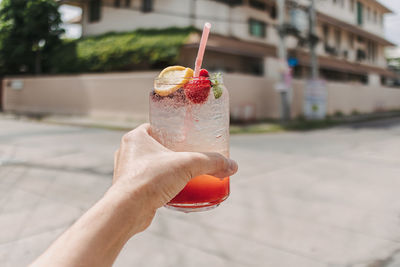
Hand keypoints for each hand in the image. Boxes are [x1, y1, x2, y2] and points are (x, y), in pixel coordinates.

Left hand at [111, 123, 237, 231]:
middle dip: (172, 151)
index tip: (187, 136)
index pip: (157, 126)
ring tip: (183, 172)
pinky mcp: (129, 189)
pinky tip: (172, 189)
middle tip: (190, 155)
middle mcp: (127, 151)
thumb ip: (211, 162)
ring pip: (151, 164)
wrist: (127, 211)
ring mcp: (126, 171)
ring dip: (165, 168)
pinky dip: (159, 183)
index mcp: (136, 137)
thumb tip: (232, 165)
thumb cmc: (151, 180)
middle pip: (155, 146)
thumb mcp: (187, 165)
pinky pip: (147, 181)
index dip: (173, 130)